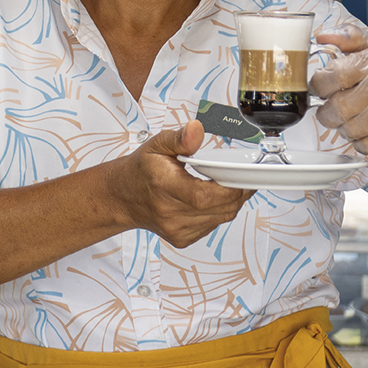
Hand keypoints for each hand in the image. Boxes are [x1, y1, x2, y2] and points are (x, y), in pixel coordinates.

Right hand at [112, 121, 253, 246]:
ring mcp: (176, 229)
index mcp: (164, 186)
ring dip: (232, 201)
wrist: (123, 197)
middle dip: (238, 191)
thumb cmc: (141, 170)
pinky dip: (220, 211)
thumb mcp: (156, 144)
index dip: (230, 187)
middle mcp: (169, 212)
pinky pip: (213, 225)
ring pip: (221, 218)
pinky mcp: (182, 238)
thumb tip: (197, 129)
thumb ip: (179, 137)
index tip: (242, 174)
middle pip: (219, 208)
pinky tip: (216, 197)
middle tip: (244, 175)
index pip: (204, 196)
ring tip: (232, 183)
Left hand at [309, 24, 367, 181]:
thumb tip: (322, 37)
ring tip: (355, 119)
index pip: (334, 74)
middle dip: (328, 113)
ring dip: (345, 128)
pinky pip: (365, 145)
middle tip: (333, 110)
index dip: (319, 85)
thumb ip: (348, 40)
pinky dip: (361, 142)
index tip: (321, 89)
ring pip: (349, 129)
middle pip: (338, 107)